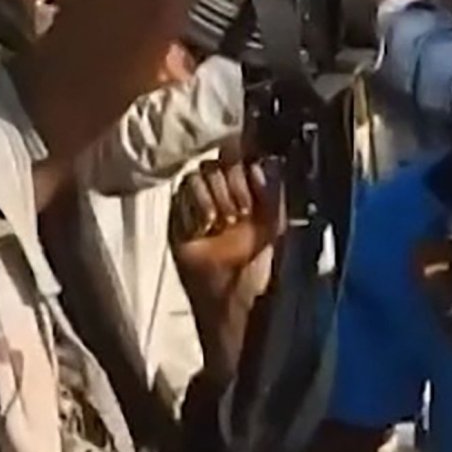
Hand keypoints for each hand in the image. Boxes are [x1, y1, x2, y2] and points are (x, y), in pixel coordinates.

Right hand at [171, 159, 281, 277]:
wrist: (234, 294)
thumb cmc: (258, 264)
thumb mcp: (274, 222)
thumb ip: (271, 190)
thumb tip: (258, 165)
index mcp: (246, 191)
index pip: (236, 158)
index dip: (241, 167)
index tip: (249, 178)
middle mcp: (221, 194)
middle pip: (215, 163)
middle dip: (230, 185)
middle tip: (239, 214)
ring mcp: (197, 204)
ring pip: (196, 176)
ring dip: (211, 197)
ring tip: (221, 223)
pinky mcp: (178, 218)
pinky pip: (179, 196)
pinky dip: (194, 209)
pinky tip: (204, 229)